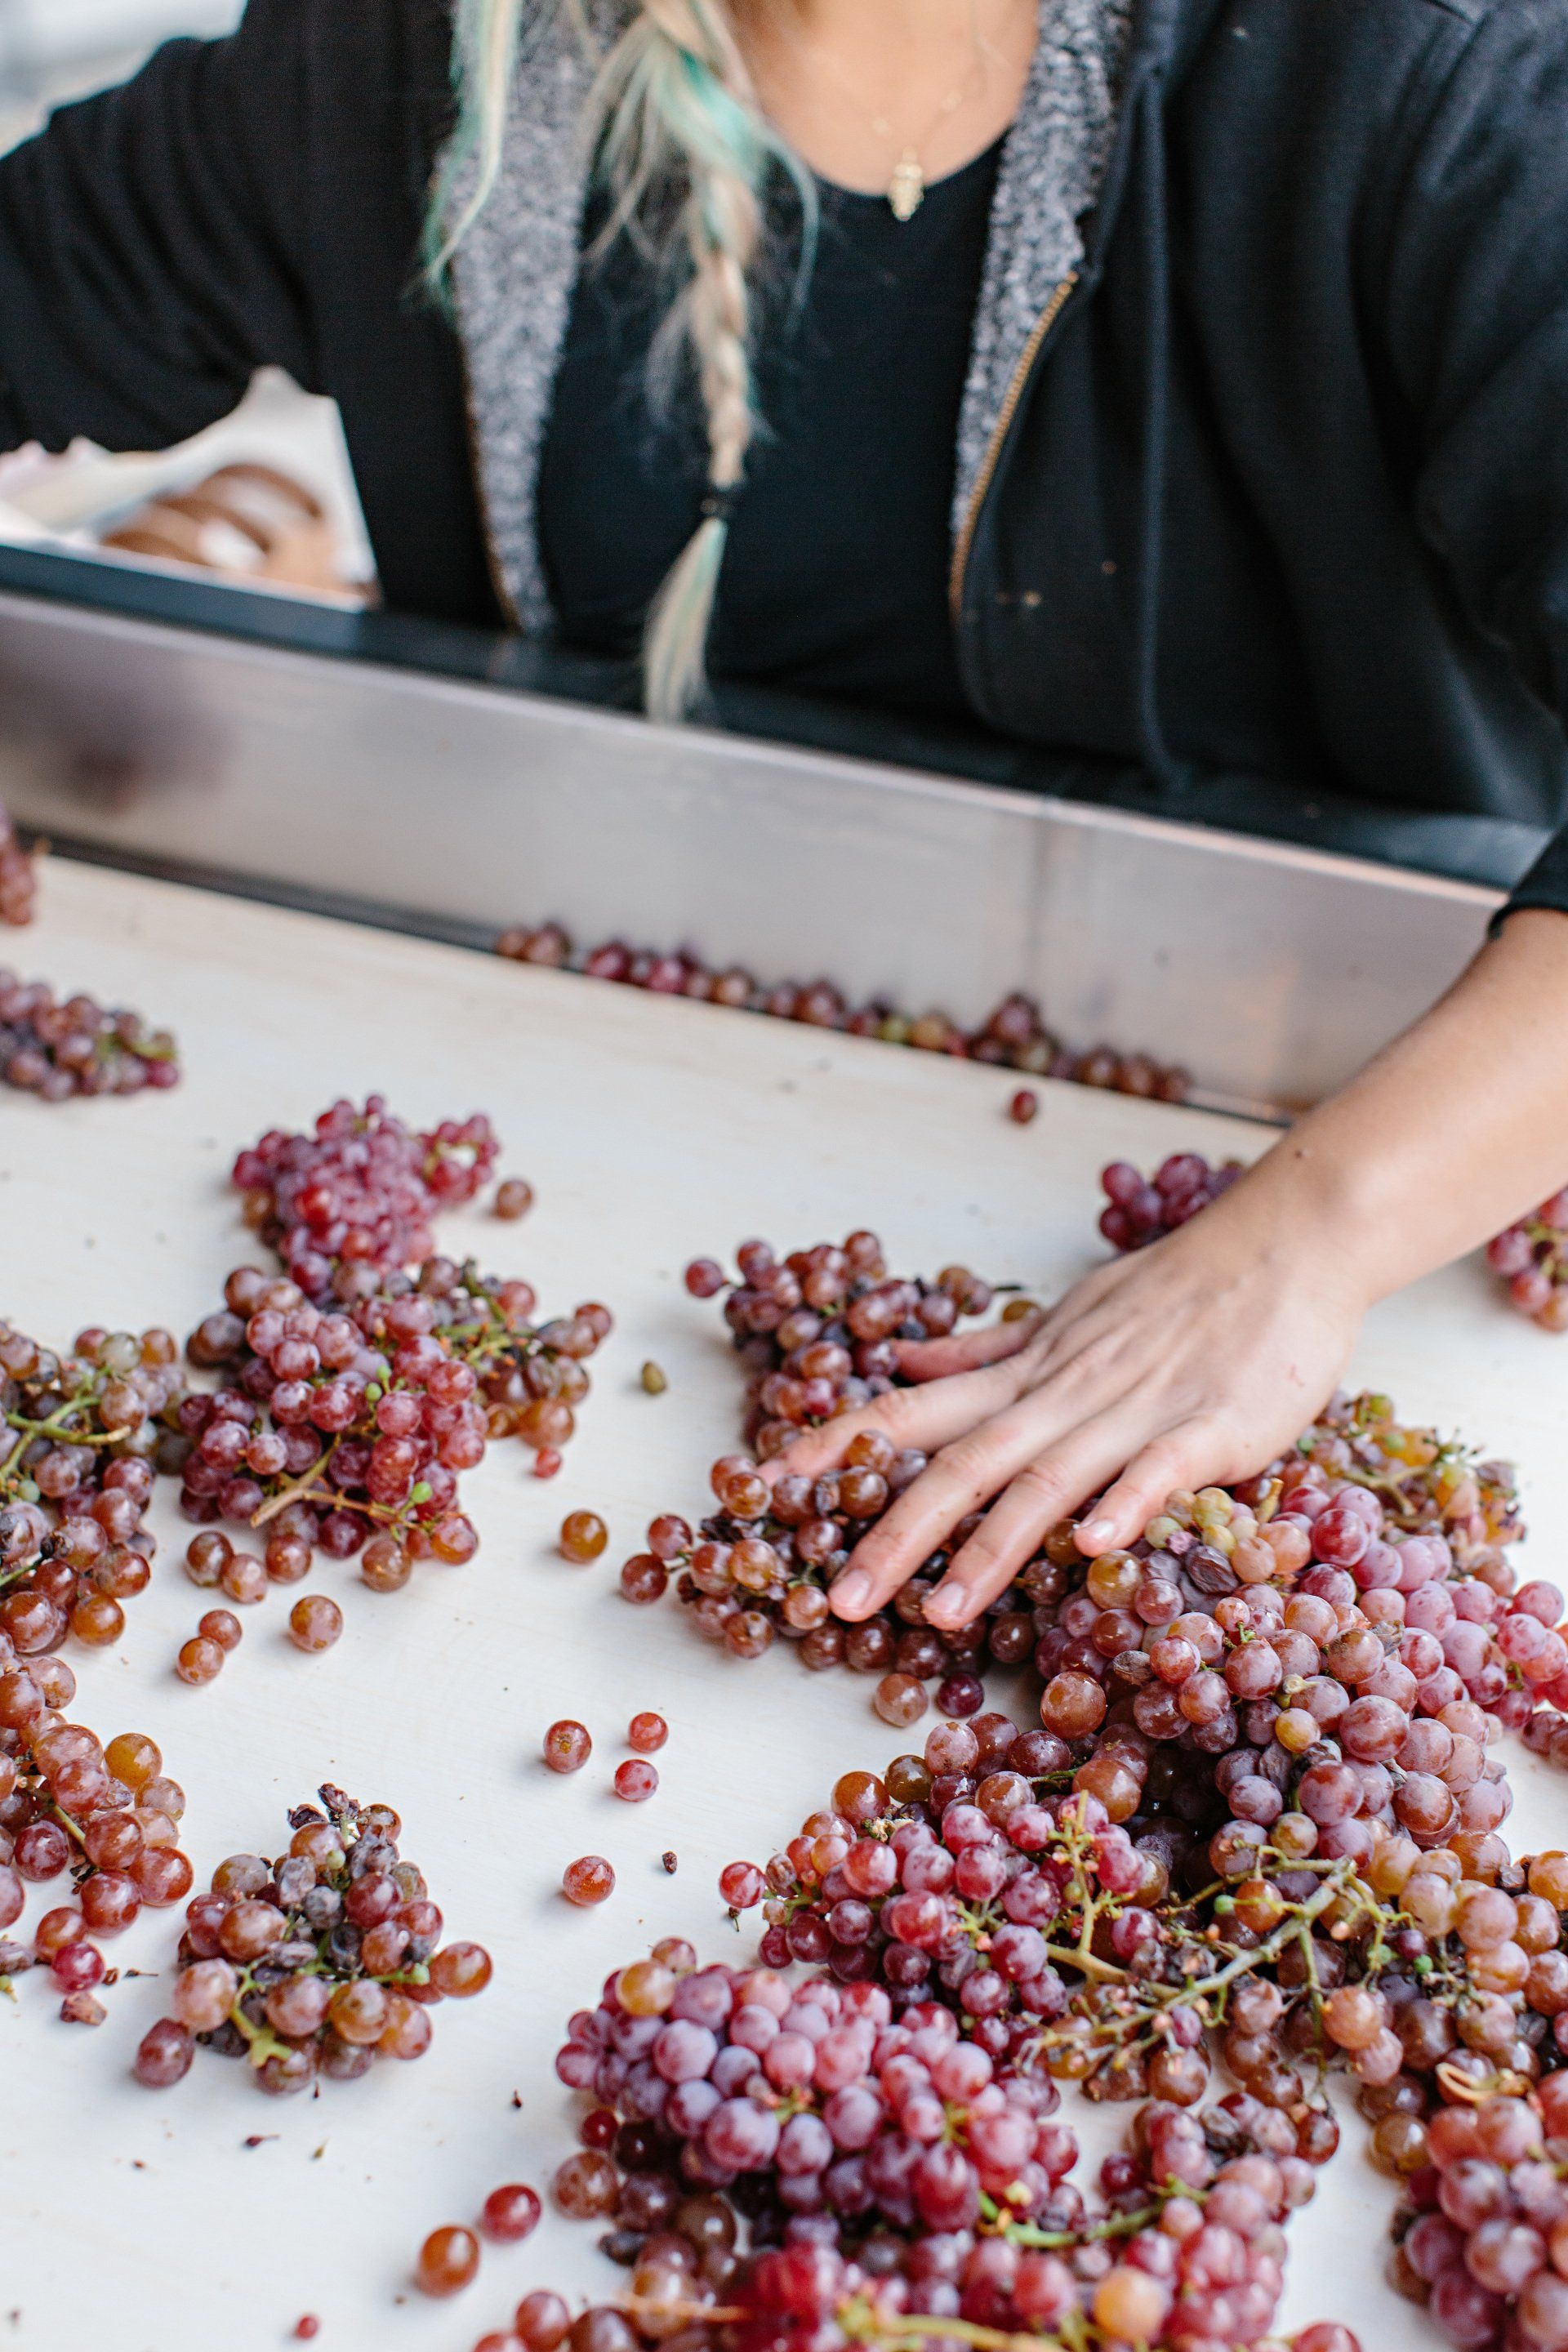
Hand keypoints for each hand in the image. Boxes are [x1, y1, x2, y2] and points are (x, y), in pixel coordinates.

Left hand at [761, 1184, 1371, 1630]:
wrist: (1286, 1242)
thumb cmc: (1177, 1290)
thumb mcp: (1065, 1316)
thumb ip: (986, 1355)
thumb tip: (903, 1361)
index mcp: (1029, 1373)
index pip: (916, 1408)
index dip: (843, 1441)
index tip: (771, 1476)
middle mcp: (1064, 1394)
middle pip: (965, 1465)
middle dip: (898, 1533)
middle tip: (841, 1601)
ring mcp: (1136, 1410)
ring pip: (1049, 1481)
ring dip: (992, 1547)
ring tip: (941, 1612)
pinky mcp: (1211, 1427)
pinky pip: (1161, 1468)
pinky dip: (1126, 1503)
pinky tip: (1093, 1544)